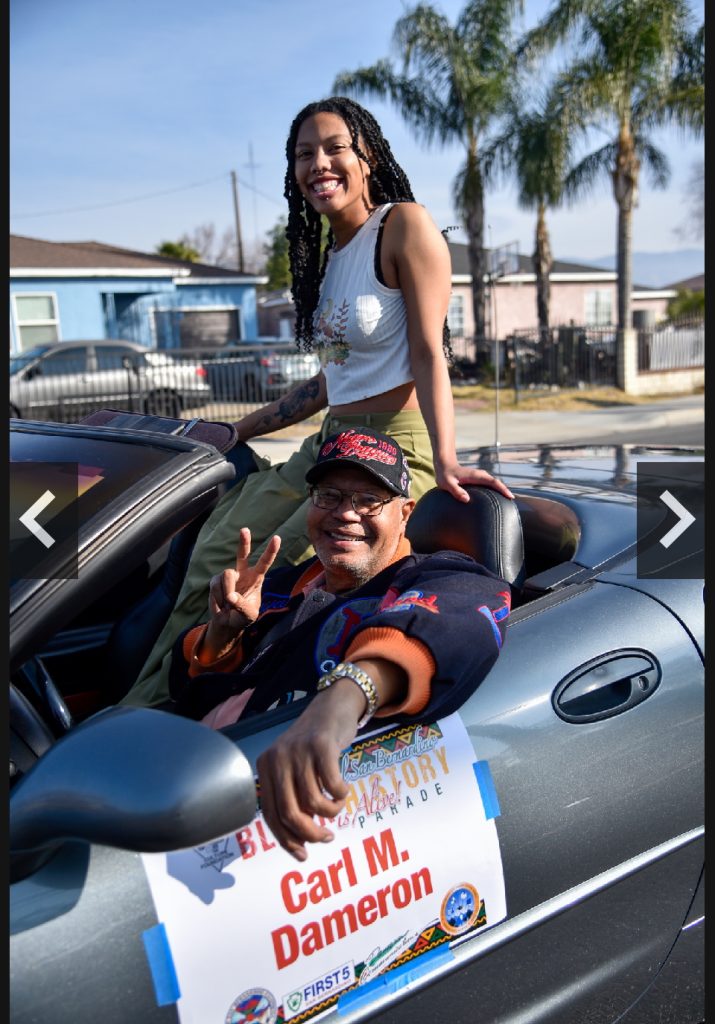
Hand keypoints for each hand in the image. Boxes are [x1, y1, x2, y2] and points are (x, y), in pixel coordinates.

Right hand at [204, 527, 280, 656]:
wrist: (227, 623)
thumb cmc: (243, 617)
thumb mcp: (249, 615)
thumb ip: (242, 606)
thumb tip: (231, 596)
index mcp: (256, 578)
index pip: (265, 562)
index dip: (271, 551)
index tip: (277, 538)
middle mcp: (243, 573)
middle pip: (243, 554)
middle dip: (244, 542)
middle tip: (245, 529)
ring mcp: (229, 576)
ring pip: (227, 576)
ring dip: (227, 593)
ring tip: (229, 605)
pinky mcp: (215, 580)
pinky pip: (216, 585)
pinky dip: (218, 598)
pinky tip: (222, 604)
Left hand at [256, 680, 364, 860]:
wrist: (332, 706)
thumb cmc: (313, 746)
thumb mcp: (293, 768)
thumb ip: (292, 797)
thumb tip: (299, 842)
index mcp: (265, 767)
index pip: (270, 814)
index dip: (286, 840)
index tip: (303, 855)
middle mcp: (278, 758)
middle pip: (290, 812)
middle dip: (310, 833)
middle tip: (326, 837)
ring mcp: (299, 751)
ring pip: (313, 802)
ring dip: (330, 813)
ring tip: (337, 806)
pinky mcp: (322, 745)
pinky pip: (332, 785)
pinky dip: (340, 795)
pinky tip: (343, 790)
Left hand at [436, 461, 514, 502]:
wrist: (444, 465)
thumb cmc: (445, 475)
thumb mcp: (447, 484)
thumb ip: (456, 491)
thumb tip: (467, 499)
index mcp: (475, 476)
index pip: (492, 482)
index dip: (502, 489)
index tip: (510, 496)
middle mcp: (480, 475)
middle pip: (496, 482)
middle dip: (505, 490)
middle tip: (512, 500)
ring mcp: (480, 476)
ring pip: (494, 483)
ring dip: (501, 489)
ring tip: (508, 500)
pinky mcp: (478, 479)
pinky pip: (490, 484)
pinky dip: (495, 489)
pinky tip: (497, 497)